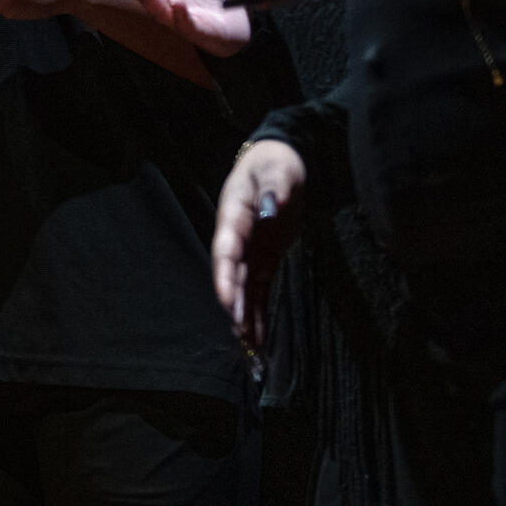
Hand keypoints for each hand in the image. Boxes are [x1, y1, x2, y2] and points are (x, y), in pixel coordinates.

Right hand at [213, 140, 305, 350]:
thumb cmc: (276, 163)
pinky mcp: (265, 256)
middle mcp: (237, 237)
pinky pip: (260, 287)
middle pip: (233, 275)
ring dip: (246, 314)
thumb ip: (274, 188)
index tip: (228, 301)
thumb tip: (270, 208)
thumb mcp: (277, 170)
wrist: (280, 160)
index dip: (225, 277)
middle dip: (236, 304)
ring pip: (245, 286)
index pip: (226, 249)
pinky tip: (260, 334)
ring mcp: (250, 249)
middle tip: (241, 333)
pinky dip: (259, 309)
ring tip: (250, 346)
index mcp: (233, 215)